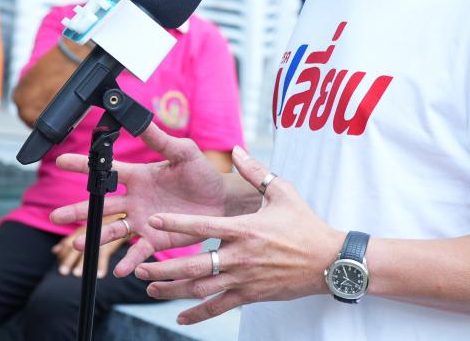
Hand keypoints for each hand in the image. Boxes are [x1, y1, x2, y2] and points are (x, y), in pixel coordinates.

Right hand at [50, 124, 227, 277]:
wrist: (222, 201)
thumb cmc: (201, 174)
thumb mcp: (182, 151)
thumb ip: (159, 138)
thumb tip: (139, 118)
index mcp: (138, 176)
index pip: (106, 170)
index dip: (82, 166)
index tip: (60, 160)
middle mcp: (135, 199)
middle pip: (101, 205)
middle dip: (77, 211)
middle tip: (56, 215)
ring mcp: (143, 220)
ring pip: (113, 229)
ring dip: (96, 238)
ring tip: (78, 245)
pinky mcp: (156, 239)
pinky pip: (138, 250)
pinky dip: (128, 260)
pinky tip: (119, 269)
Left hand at [131, 147, 344, 325]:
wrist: (328, 261)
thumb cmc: (305, 224)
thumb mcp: (282, 192)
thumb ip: (255, 172)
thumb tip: (236, 150)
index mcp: (244, 229)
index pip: (202, 227)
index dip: (175, 225)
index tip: (152, 223)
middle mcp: (240, 256)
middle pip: (193, 265)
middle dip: (163, 268)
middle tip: (141, 267)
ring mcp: (244, 279)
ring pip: (201, 288)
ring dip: (173, 290)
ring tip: (150, 289)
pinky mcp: (251, 295)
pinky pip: (219, 307)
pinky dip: (198, 314)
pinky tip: (180, 318)